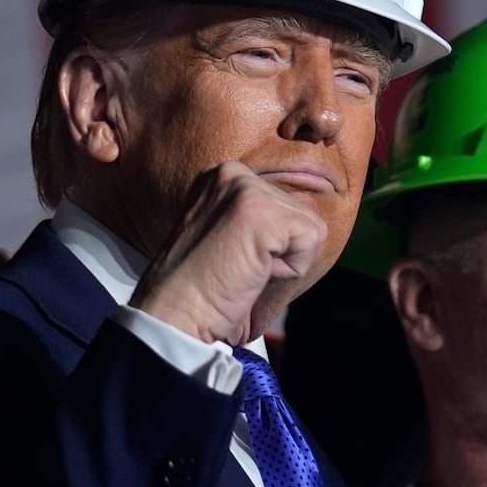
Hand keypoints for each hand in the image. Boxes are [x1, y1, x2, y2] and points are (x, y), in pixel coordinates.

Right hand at [129, 161, 325, 345]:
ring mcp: (246, 188)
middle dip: (278, 250)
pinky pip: (312, 239)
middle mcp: (232, 173)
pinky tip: (252, 271)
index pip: (283, 204)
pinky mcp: (263, 211)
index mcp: (221, 176)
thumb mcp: (227, 235)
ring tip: (242, 268)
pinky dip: (290, 269)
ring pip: (309, 226)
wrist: (175, 314)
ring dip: (284, 260)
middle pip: (299, 212)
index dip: (270, 244)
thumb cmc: (201, 288)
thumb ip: (258, 217)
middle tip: (237, 266)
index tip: (232, 258)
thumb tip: (304, 222)